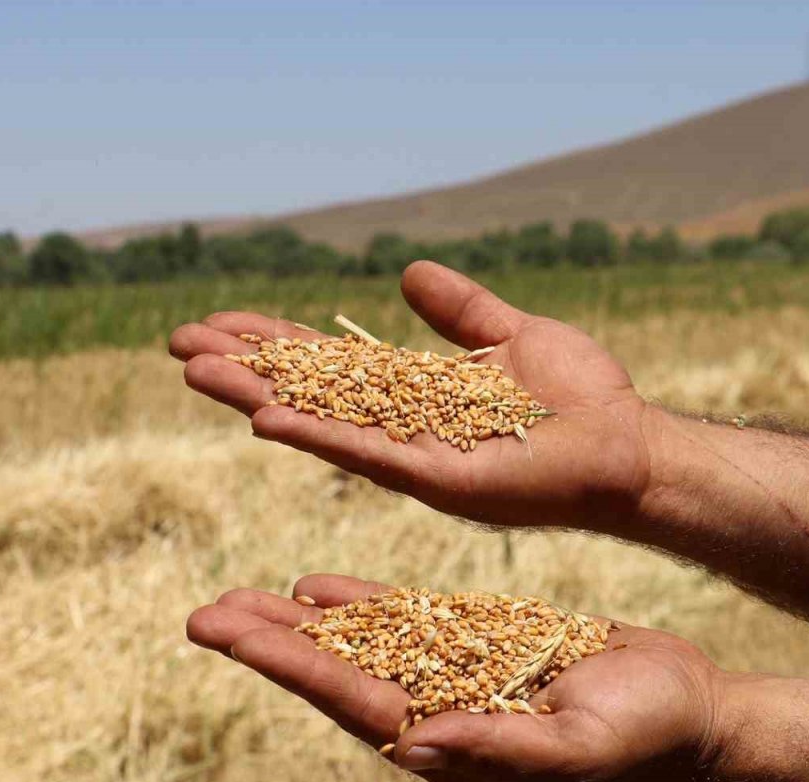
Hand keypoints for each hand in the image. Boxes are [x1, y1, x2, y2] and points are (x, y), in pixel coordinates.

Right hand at [169, 261, 652, 529]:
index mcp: (416, 395)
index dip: (273, 342)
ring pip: (321, 422)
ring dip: (257, 396)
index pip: (328, 363)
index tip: (217, 321)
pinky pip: (367, 454)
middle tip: (178, 344)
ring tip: (195, 372)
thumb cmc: (581, 397)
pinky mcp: (439, 479)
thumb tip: (406, 274)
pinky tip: (266, 416)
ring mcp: (415, 456)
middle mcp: (402, 428)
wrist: (630, 443)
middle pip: (309, 391)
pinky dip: (316, 435)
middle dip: (245, 367)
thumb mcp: (512, 335)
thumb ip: (460, 311)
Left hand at [186, 573, 725, 781]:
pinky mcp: (477, 653)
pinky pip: (404, 631)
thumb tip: (410, 744)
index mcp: (455, 745)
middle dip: (269, 645)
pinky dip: (359, 610)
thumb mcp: (578, 749)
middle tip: (205, 616)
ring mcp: (455, 685)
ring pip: (360, 651)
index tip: (228, 633)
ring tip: (240, 601)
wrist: (689, 710)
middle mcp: (440, 718)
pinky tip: (319, 591)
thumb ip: (496, 746)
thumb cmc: (645, 735)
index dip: (288, 666)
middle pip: (338, 676)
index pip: (353, 700)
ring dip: (299, 627)